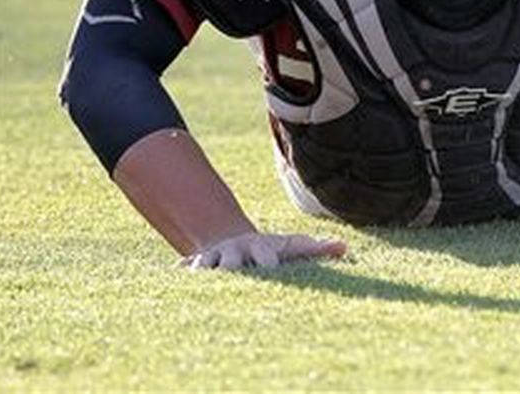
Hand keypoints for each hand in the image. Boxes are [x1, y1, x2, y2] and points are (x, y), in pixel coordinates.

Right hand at [179, 230, 346, 269]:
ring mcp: (215, 257)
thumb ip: (317, 249)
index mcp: (261, 248)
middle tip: (231, 279)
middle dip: (231, 269)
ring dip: (201, 273)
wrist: (234, 238)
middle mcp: (236, 251)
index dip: (267, 264)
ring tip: (197, 281)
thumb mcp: (292, 247)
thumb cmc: (271, 250)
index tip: (270, 271)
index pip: (265, 257)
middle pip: (231, 262)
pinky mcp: (197, 264)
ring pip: (204, 266)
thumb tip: (345, 247)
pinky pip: (185, 267)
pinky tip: (174, 275)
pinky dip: (180, 272)